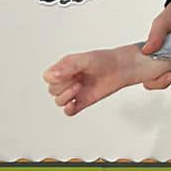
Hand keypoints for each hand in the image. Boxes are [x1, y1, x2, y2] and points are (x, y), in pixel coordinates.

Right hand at [44, 43, 170, 115]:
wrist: (122, 68)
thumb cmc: (105, 60)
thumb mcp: (85, 59)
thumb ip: (68, 67)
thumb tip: (52, 75)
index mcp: (65, 68)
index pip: (48, 77)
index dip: (56, 78)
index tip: (70, 73)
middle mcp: (68, 79)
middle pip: (53, 90)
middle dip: (63, 86)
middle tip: (78, 79)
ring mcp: (75, 91)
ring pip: (59, 101)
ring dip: (66, 96)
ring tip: (80, 87)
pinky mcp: (83, 101)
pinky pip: (69, 111)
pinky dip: (69, 109)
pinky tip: (74, 104)